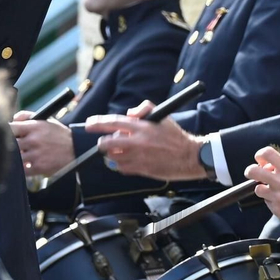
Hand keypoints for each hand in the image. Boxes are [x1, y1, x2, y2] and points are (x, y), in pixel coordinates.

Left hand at [11, 118, 74, 176]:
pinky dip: (21, 169)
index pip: (10, 127)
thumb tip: (13, 119)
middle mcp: (34, 139)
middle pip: (10, 144)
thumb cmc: (58, 135)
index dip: (5, 132)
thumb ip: (27, 116)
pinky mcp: (39, 167)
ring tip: (19, 157)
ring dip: (15, 158)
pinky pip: (22, 170)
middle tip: (9, 147)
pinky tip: (25, 165)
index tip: (3, 134)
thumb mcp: (46, 120)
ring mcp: (36, 154)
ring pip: (15, 157)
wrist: (76, 149)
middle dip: (8, 146)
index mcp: (34, 126)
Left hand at [85, 101, 205, 180]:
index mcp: (142, 127)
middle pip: (107, 144)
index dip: (98, 123)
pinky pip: (122, 168)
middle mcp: (137, 142)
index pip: (113, 123)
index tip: (89, 124)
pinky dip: (122, 165)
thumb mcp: (162, 116)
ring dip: (114, 155)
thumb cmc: (176, 136)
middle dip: (103, 144)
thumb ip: (144, 109)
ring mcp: (138, 158)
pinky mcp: (141, 170)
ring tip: (122, 152)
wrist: (190, 156)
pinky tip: (130, 161)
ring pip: (113, 158)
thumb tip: (129, 113)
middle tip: (104, 143)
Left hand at [246, 148, 279, 233]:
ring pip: (258, 188)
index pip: (268, 154)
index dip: (260, 155)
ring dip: (262, 188)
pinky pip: (267, 201)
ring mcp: (278, 197)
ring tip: (272, 191)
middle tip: (252, 173)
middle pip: (254, 171)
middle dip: (250, 171)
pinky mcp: (276, 209)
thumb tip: (267, 163)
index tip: (260, 159)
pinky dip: (271, 200)